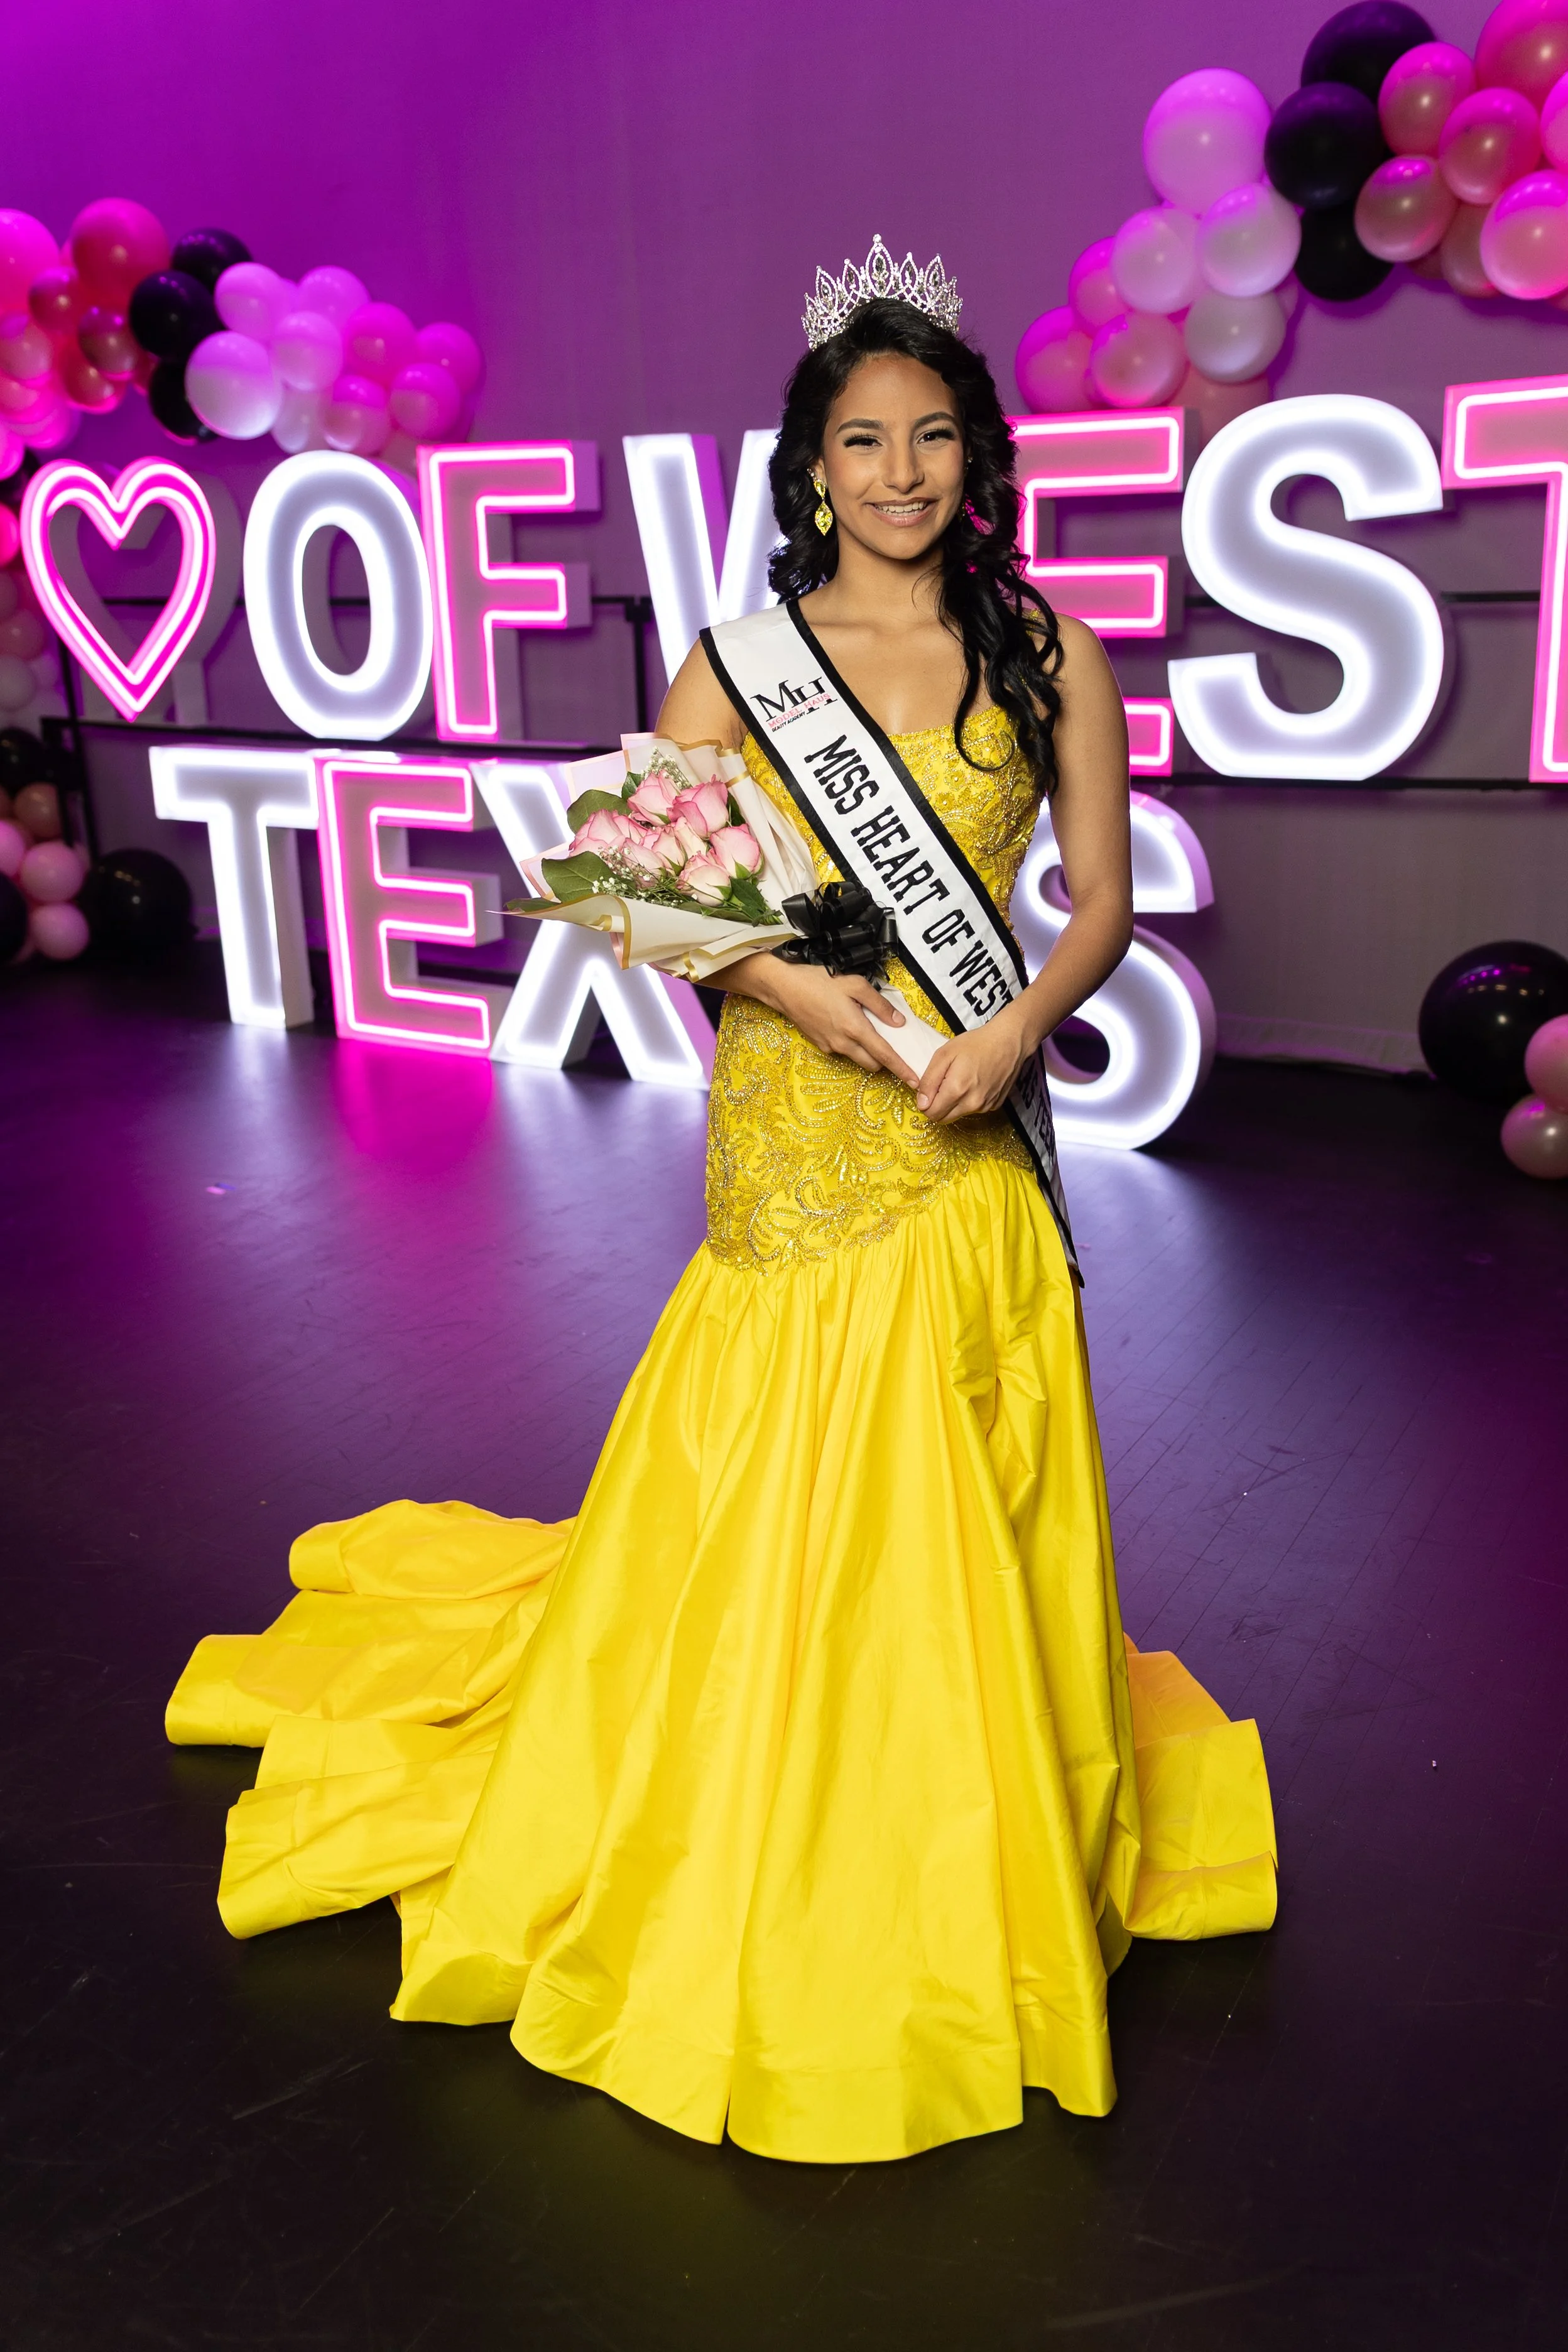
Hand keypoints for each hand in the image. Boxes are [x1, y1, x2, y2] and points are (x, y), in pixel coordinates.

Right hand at [757, 960, 915, 1081]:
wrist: (784, 987)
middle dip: (884, 1060)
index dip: (902, 1069)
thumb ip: (879, 1004)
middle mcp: (843, 1043)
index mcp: (855, 1028)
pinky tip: (845, 1024)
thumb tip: (898, 1021)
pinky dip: (851, 1043)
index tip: (915, 1081)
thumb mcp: (855, 984)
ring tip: (864, 1028)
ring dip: (867, 1051)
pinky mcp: (820, 1045)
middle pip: (873, 1064)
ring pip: (857, 1058)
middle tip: (889, 1044)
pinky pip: (843, 1051)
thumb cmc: (818, 981)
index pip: (885, 1055)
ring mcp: (830, 1047)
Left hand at [917, 1005, 1029, 1122]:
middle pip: (944, 1119)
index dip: (925, 1103)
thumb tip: (922, 1102)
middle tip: (942, 1084)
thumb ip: (929, 1080)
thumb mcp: (944, 1054)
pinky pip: (973, 1109)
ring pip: (958, 1114)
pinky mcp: (994, 1105)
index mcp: (957, 1090)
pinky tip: (974, 1082)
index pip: (931, 1114)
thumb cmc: (977, 1043)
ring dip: (954, 1103)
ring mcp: (985, 1106)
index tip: (929, 1090)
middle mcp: (972, 1103)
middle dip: (938, 1106)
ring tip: (960, 1079)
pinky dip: (969, 1100)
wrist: (1009, 1041)